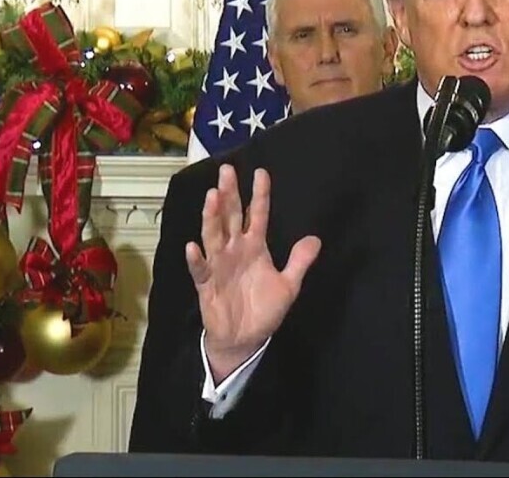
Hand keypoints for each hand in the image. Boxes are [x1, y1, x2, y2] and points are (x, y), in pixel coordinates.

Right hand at [186, 164, 320, 380]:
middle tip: (227, 170)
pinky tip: (192, 246)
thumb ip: (300, 262)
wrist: (245, 339)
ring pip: (213, 236)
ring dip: (212, 217)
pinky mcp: (207, 284)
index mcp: (255, 247)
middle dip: (230, 194)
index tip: (261, 173)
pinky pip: (200, 270)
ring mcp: (219, 265)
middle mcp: (235, 250)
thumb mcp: (289, 286)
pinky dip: (196, 259)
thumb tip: (315, 239)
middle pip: (231, 217)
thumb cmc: (264, 309)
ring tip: (213, 197)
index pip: (257, 215)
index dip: (259, 195)